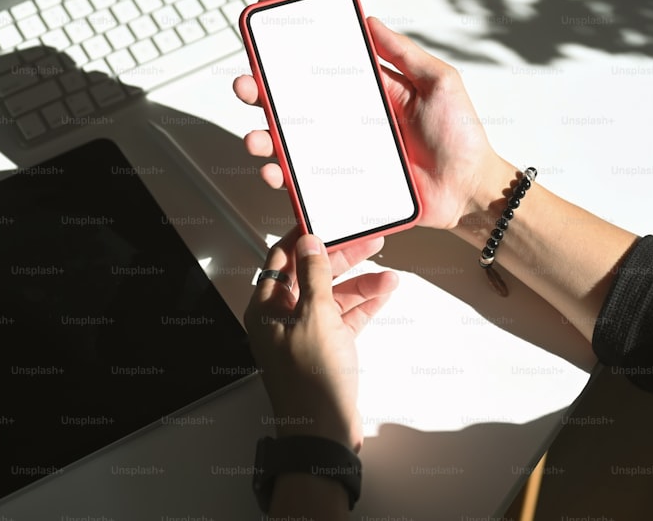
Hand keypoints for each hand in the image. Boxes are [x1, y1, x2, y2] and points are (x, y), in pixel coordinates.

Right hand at [232, 13, 507, 229]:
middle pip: (293, 104)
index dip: (291, 50)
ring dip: (264, 137)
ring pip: (290, 143)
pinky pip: (305, 181)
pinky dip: (283, 177)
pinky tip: (276, 172)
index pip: (321, 66)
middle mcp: (347, 120)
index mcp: (367, 91)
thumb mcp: (439, 82)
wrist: (468, 189)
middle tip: (247, 85)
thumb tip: (371, 20)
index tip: (267, 32)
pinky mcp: (343, 184)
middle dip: (260, 93)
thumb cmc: (460, 137)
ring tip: (257, 137)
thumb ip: (404, 52)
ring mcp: (342, 153)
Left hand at [245, 227, 397, 451]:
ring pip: (331, 296)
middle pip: (310, 275)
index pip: (281, 258)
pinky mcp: (325, 348)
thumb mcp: (315, 318)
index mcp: (266, 307)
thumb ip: (314, 276)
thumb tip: (310, 243)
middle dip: (340, 257)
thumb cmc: (310, 384)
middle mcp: (281, 318)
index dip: (303, 237)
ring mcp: (304, 333)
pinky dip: (363, 304)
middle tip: (366, 240)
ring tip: (386, 269)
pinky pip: (344, 317)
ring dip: (358, 282)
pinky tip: (384, 291)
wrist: (323, 432)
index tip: (325, 220)